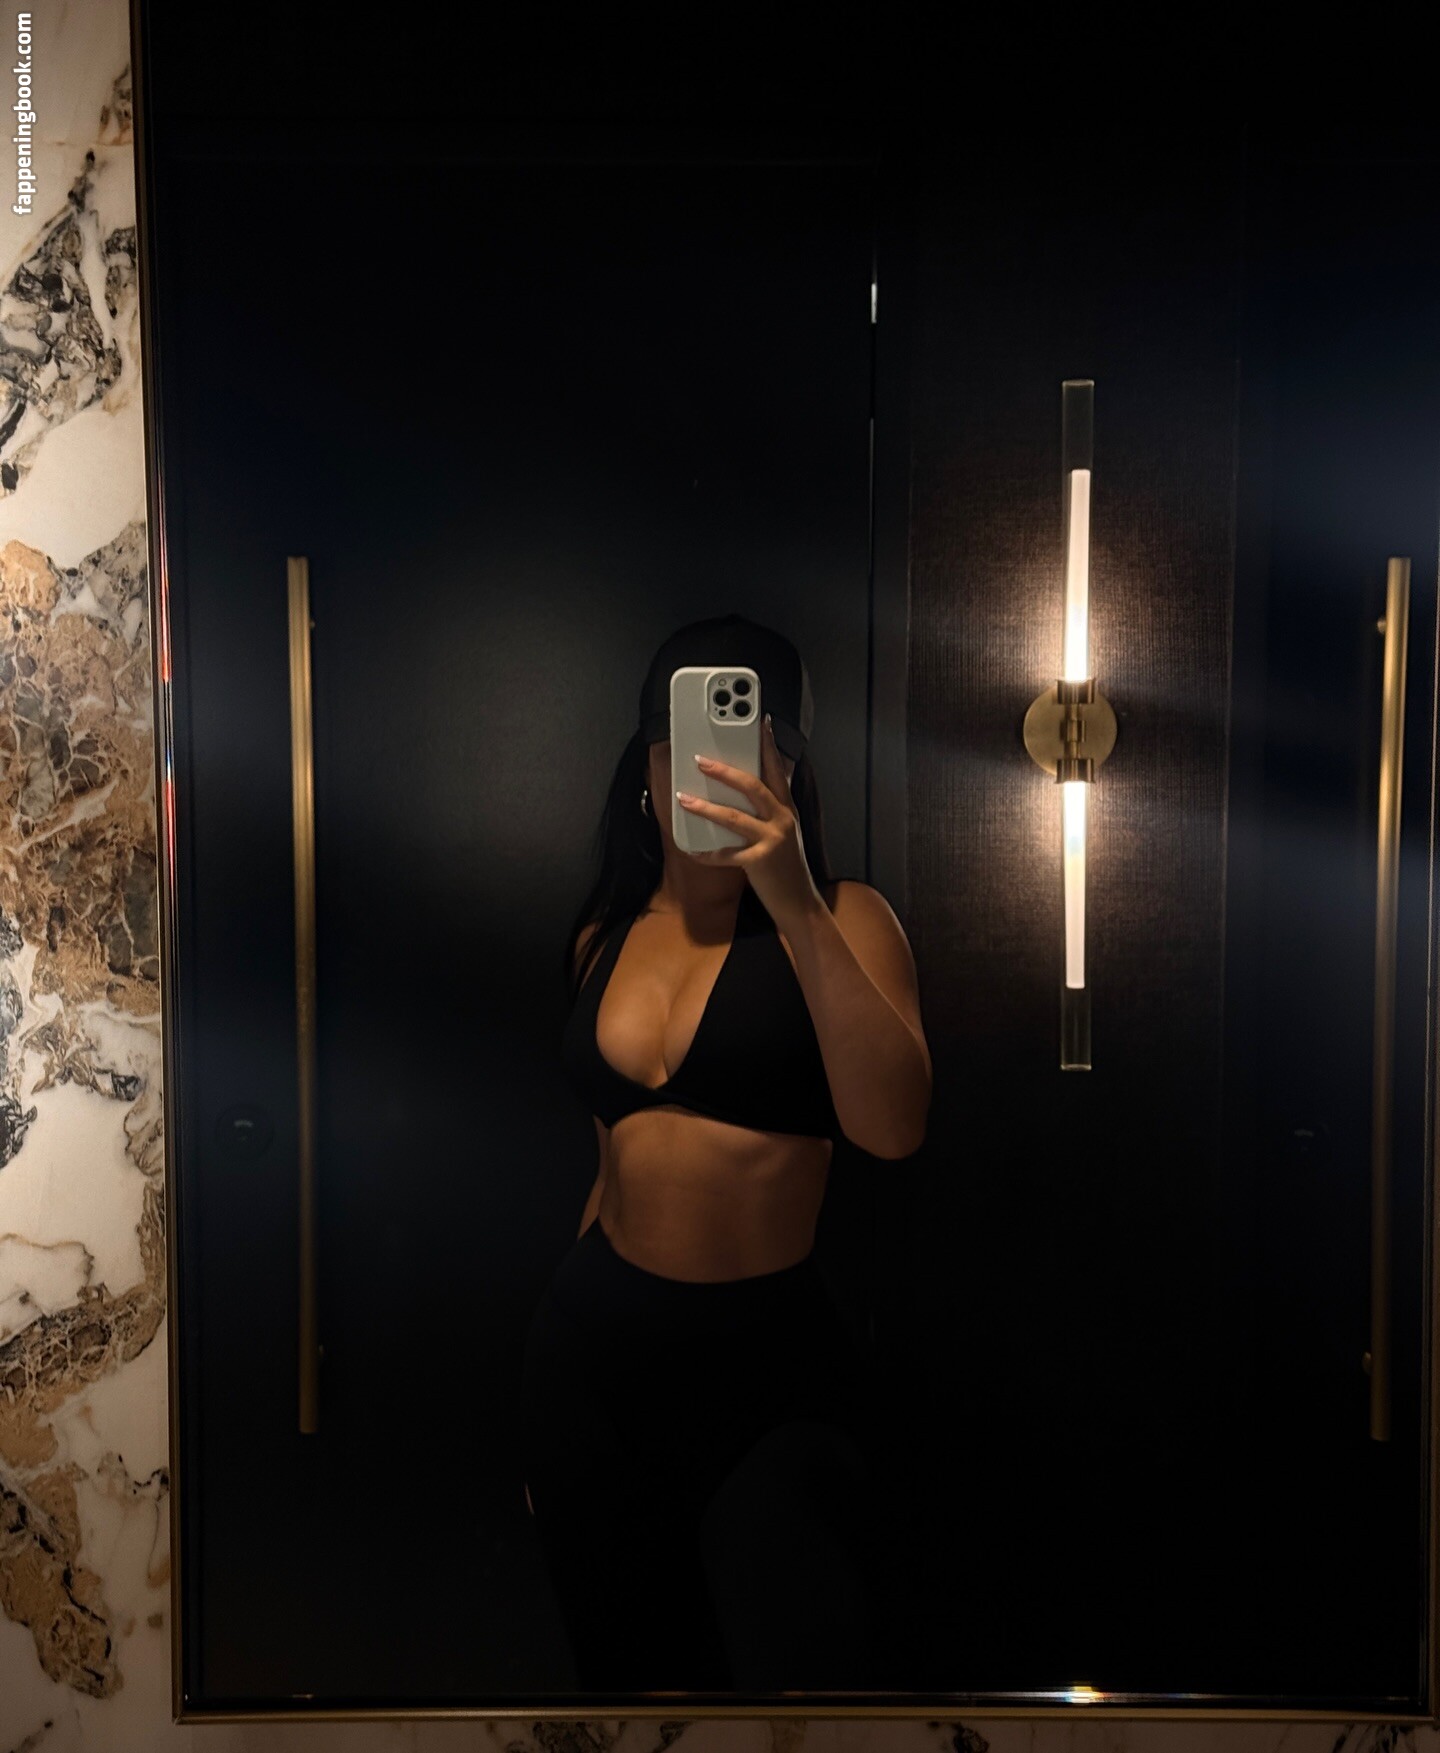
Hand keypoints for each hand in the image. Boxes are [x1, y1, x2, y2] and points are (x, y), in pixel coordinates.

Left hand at [673, 713, 823, 931]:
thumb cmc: (786, 867)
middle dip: (724, 771)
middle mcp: (782, 820)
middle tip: (701, 760)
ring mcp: (772, 840)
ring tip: (684, 799)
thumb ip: (769, 812)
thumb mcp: (784, 833)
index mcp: (787, 809)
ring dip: (705, 806)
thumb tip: (738, 793)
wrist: (799, 903)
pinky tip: (691, 851)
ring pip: (734, 816)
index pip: (777, 770)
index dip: (768, 745)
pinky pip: (726, 855)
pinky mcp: (760, 862)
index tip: (760, 722)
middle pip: (752, 786)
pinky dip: (706, 854)